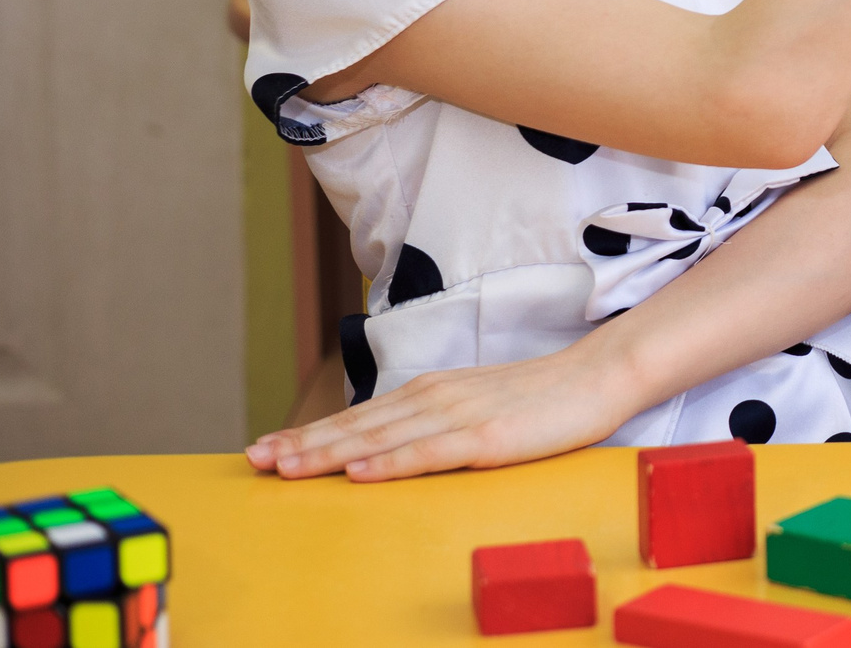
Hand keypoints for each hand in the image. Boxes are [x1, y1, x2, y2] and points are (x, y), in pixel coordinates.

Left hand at [244, 340, 643, 481]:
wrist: (597, 376)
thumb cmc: (543, 397)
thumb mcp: (479, 406)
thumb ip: (438, 423)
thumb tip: (396, 446)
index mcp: (432, 392)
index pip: (360, 417)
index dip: (311, 434)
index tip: (267, 448)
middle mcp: (435, 398)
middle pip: (358, 427)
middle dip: (302, 445)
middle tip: (253, 461)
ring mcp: (459, 417)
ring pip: (381, 439)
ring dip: (329, 454)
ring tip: (286, 468)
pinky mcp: (487, 439)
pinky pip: (429, 453)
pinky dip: (390, 464)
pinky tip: (359, 474)